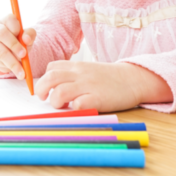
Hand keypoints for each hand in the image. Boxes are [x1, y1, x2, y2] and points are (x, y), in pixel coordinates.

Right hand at [0, 14, 35, 79]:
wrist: (10, 50)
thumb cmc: (20, 39)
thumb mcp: (27, 35)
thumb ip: (30, 34)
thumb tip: (26, 40)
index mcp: (5, 20)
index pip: (10, 20)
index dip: (17, 29)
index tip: (24, 39)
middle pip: (2, 34)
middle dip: (13, 45)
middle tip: (23, 55)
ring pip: (0, 53)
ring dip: (12, 63)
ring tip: (22, 72)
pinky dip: (9, 68)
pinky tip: (16, 71)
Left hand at [34, 61, 172, 112]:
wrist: (134, 79)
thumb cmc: (109, 78)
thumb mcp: (89, 70)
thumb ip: (73, 75)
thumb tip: (53, 88)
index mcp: (77, 66)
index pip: (52, 67)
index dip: (44, 78)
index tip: (47, 88)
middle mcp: (80, 74)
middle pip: (50, 78)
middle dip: (41, 90)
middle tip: (43, 99)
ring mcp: (89, 86)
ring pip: (60, 92)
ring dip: (55, 101)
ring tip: (61, 106)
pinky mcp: (99, 99)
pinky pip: (79, 104)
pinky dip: (74, 109)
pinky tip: (78, 109)